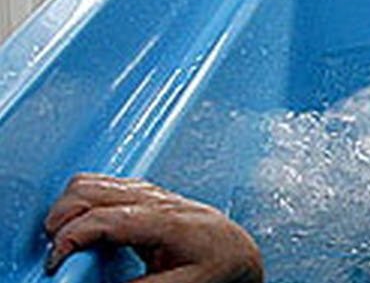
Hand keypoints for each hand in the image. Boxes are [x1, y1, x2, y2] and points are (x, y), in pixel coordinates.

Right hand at [44, 174, 263, 282]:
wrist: (237, 251)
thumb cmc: (219, 264)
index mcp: (170, 222)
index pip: (109, 218)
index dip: (74, 237)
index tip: (57, 261)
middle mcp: (159, 200)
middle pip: (93, 190)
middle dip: (63, 217)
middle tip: (56, 252)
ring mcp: (152, 193)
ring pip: (94, 182)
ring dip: (69, 207)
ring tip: (64, 241)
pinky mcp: (146, 194)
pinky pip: (103, 186)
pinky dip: (82, 202)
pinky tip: (82, 227)